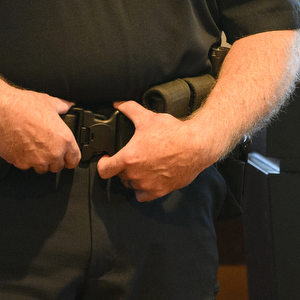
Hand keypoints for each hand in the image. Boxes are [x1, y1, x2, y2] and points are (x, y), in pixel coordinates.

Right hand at [0, 88, 79, 172]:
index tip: (67, 157)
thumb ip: (63, 107)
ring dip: (39, 161)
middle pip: (58, 167)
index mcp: (64, 140)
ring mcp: (36, 160)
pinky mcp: (20, 162)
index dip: (71, 158)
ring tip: (33, 148)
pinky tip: (21, 148)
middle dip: (54, 160)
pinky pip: (25, 166)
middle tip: (46, 148)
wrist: (2, 110)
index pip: (74, 160)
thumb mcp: (50, 102)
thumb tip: (68, 106)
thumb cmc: (25, 106)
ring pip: (41, 168)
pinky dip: (24, 160)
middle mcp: (52, 153)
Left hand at [95, 100, 217, 201]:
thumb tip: (118, 103)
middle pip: (119, 176)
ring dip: (133, 178)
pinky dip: (143, 190)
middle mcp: (136, 175)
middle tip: (130, 158)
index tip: (108, 159)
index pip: (104, 170)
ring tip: (141, 167)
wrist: (197, 146)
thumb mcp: (149, 117)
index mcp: (129, 158)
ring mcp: (148, 184)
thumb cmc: (174, 133)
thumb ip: (129, 109)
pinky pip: (143, 196)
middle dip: (122, 167)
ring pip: (131, 185)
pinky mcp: (160, 191)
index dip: (103, 163)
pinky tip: (148, 180)